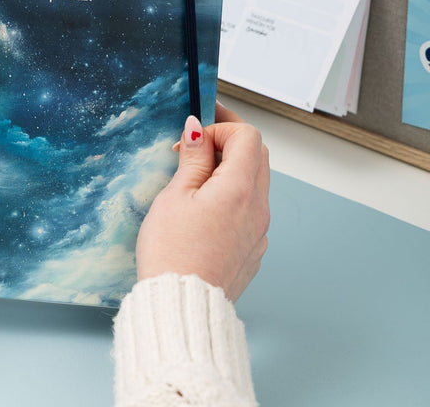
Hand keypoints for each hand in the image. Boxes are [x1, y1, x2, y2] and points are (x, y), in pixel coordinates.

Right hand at [135, 103, 269, 301]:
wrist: (181, 306)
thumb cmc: (173, 253)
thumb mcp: (175, 195)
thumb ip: (193, 158)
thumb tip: (197, 129)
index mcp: (240, 189)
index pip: (247, 136)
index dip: (221, 126)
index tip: (194, 134)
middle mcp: (258, 208)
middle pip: (257, 155)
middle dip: (228, 141)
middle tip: (197, 143)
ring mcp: (259, 231)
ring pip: (256, 182)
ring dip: (231, 169)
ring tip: (195, 177)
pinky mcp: (253, 249)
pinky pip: (251, 209)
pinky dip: (233, 195)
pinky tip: (205, 206)